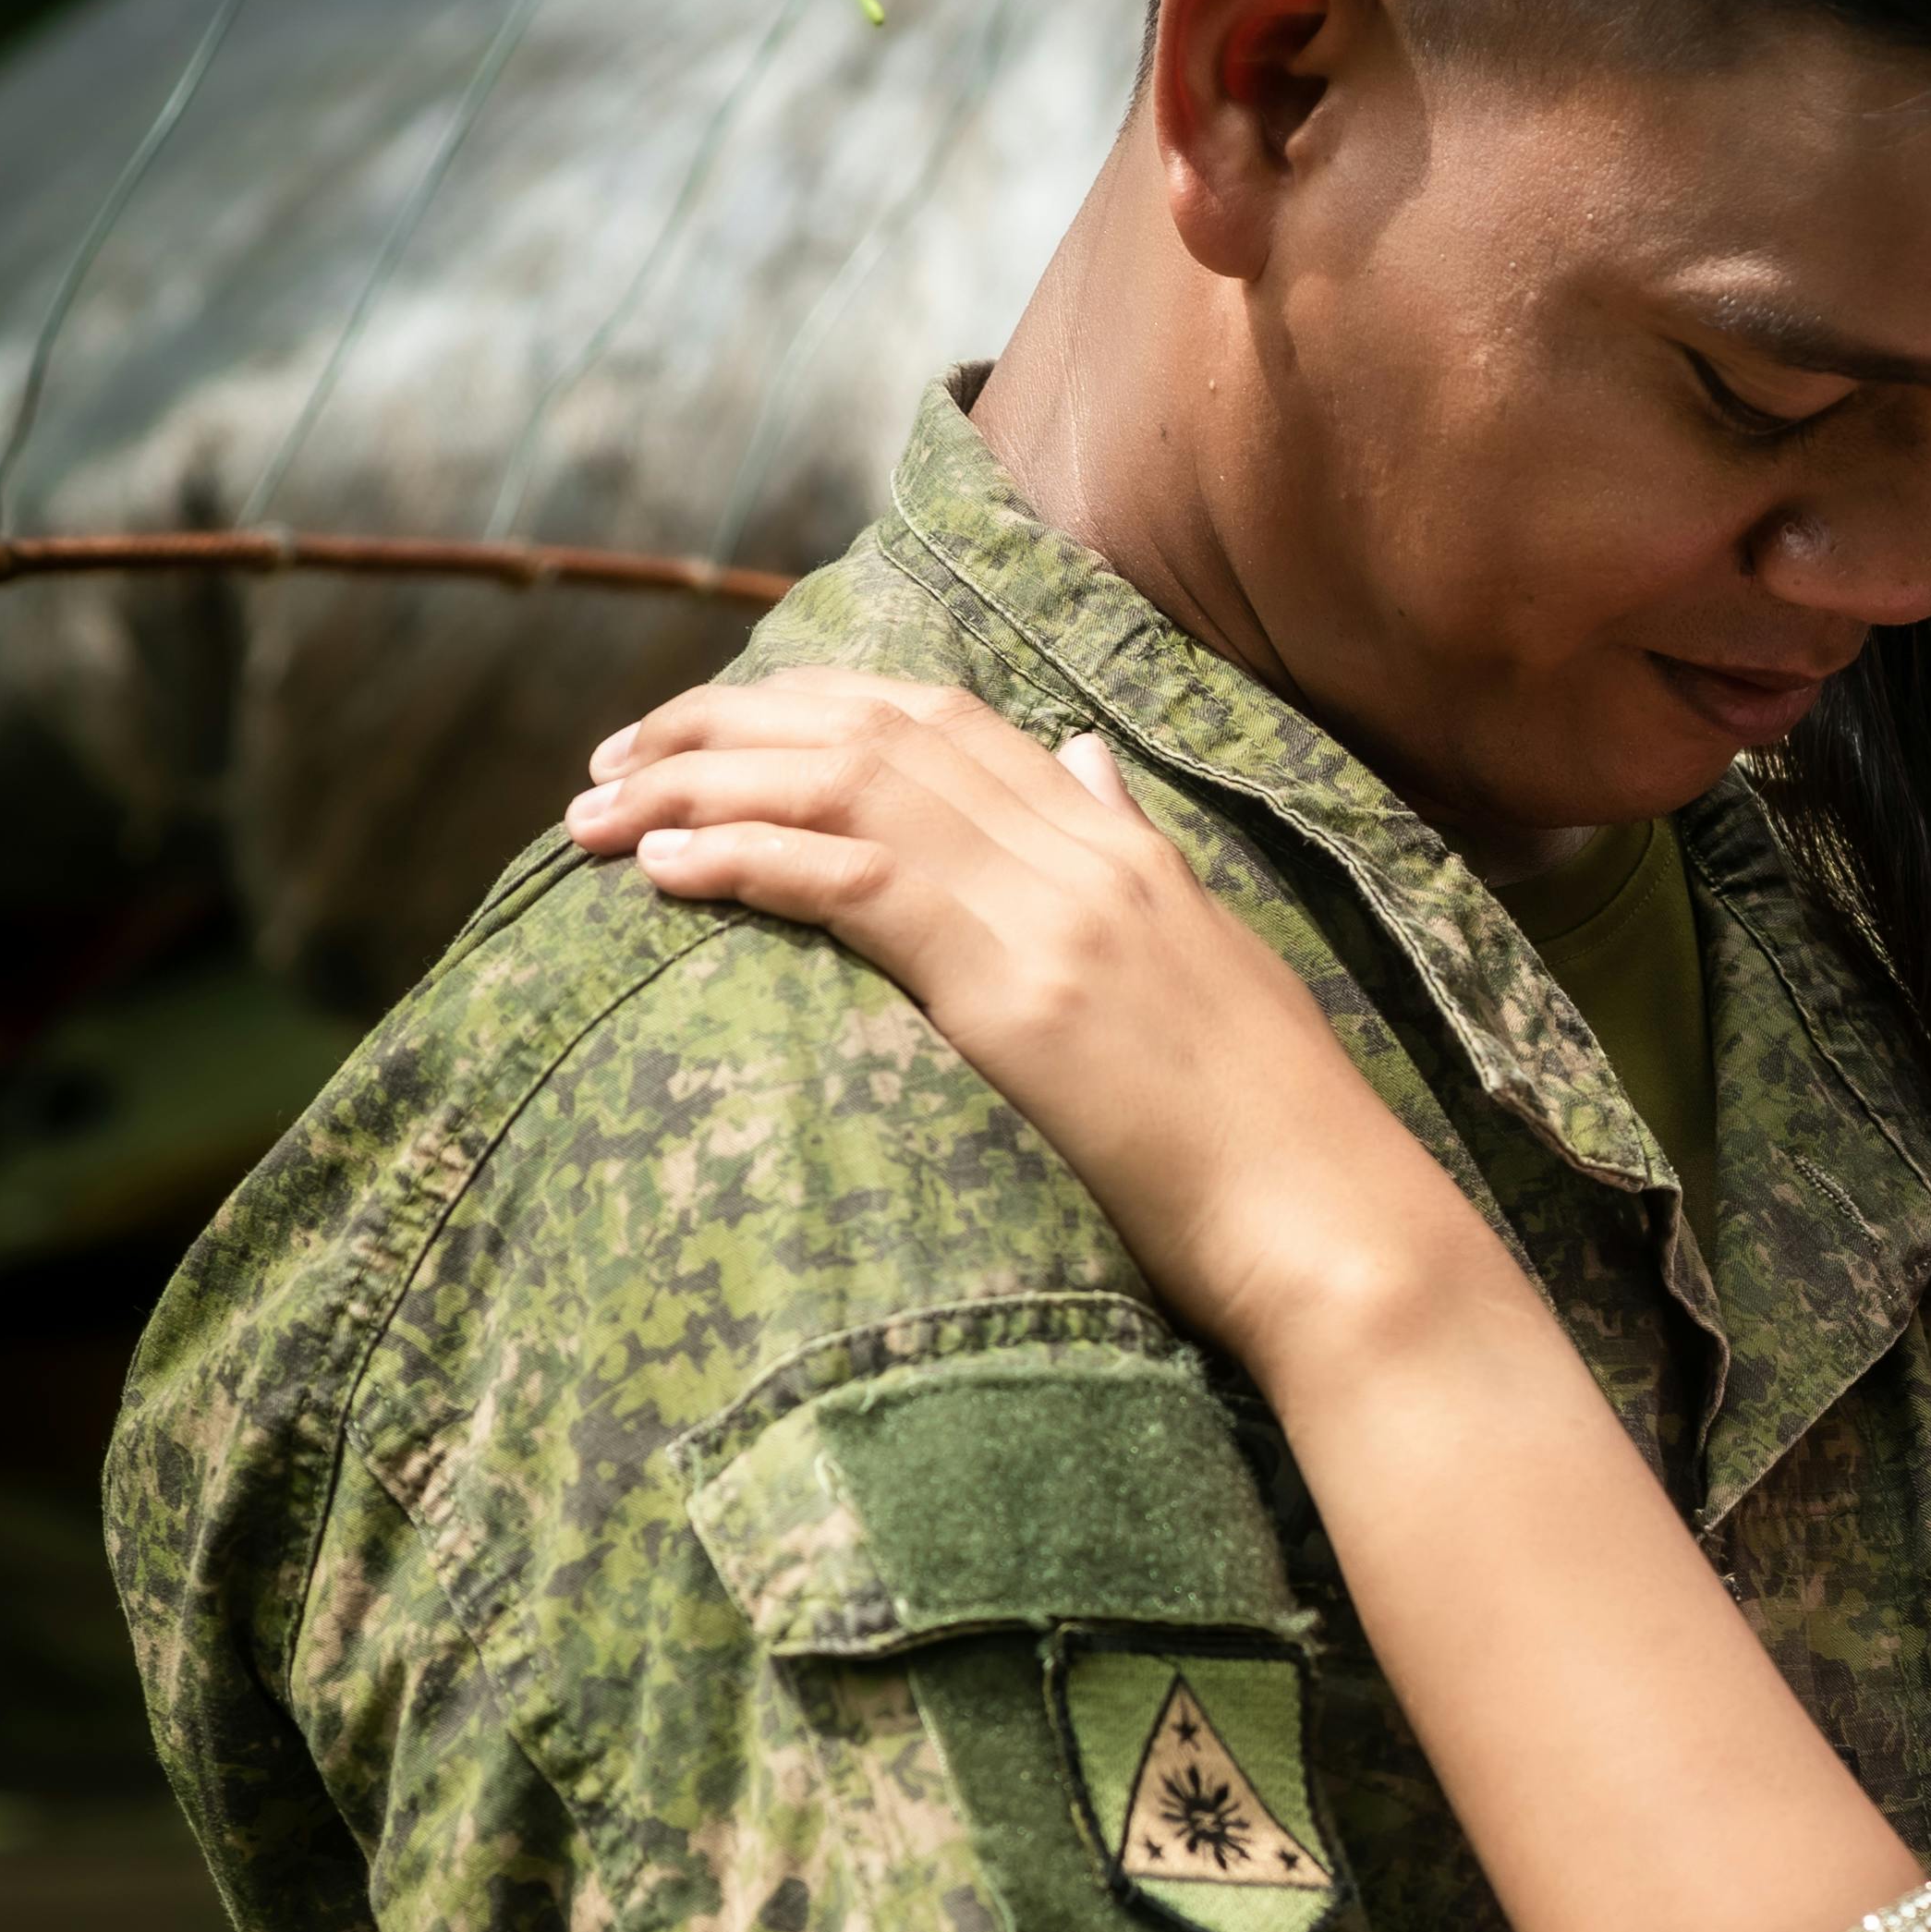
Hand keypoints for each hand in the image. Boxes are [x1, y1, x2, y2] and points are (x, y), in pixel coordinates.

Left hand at [562, 671, 1482, 1374]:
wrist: (1336, 1227)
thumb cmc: (1270, 1139)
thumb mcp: (1202, 965)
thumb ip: (1129, 855)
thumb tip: (1080, 765)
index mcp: (1122, 843)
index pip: (940, 718)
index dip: (804, 704)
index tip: (703, 729)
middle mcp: (1085, 847)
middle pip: (870, 727)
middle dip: (720, 724)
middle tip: (607, 756)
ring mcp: (1056, 911)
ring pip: (843, 783)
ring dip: (697, 784)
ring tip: (594, 811)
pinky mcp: (1022, 991)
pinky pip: (854, 880)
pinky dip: (744, 857)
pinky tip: (663, 870)